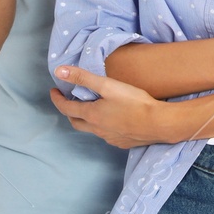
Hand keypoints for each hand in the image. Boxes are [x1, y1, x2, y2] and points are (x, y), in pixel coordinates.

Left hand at [50, 65, 176, 148]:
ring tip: (92, 108)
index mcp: (91, 115)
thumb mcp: (108, 85)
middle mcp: (97, 129)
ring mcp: (110, 138)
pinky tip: (113, 120)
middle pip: (75, 122)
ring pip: (92, 129)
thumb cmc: (134, 102)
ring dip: (87, 119)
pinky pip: (107, 134)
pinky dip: (103, 126)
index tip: (54, 91)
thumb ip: (84, 77)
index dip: (57, 99)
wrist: (159, 123)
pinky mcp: (122, 142)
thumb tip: (58, 71)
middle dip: (69, 111)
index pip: (66, 108)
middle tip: (70, 101)